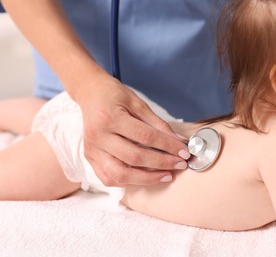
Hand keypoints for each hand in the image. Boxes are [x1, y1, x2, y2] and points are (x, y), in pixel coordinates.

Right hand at [76, 75, 190, 186]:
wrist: (90, 93)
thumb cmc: (115, 96)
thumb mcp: (138, 103)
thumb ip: (159, 124)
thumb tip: (179, 142)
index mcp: (110, 117)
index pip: (145, 137)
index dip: (168, 146)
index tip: (184, 152)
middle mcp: (98, 136)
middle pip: (134, 158)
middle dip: (162, 164)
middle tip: (180, 164)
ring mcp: (91, 150)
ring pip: (120, 174)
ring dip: (146, 179)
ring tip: (166, 175)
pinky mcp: (90, 158)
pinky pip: (109, 178)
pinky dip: (129, 182)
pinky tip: (145, 178)